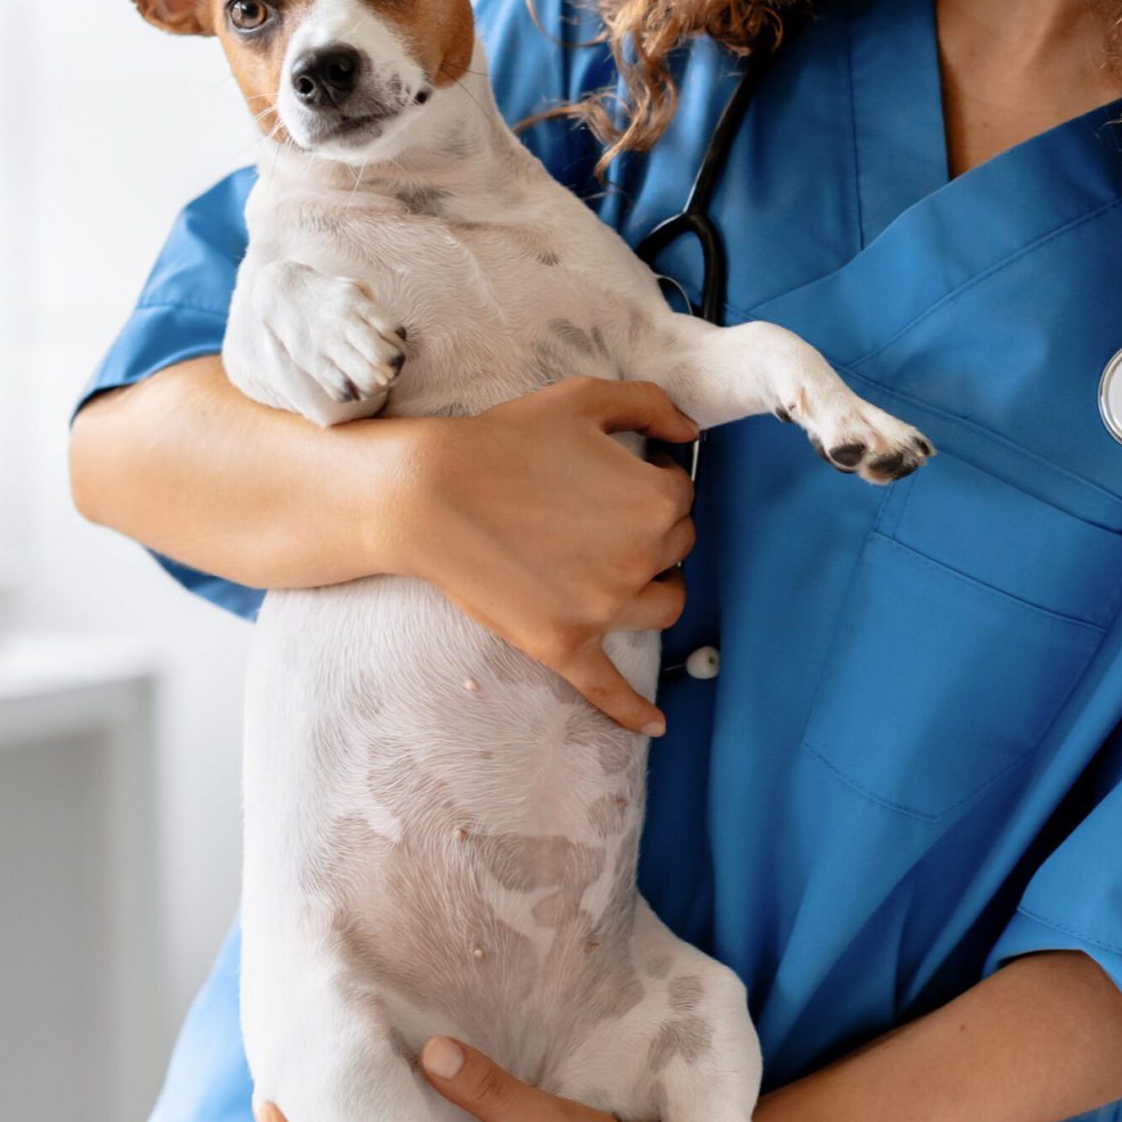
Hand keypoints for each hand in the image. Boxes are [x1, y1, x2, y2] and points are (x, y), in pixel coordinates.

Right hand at [379, 377, 700, 734]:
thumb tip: (691, 432)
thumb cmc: (504, 439)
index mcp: (653, 499)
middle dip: (652, 527)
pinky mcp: (565, 644)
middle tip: (604, 511)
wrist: (429, 493)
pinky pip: (610, 688)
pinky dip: (634, 710)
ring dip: (656, 587)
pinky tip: (656, 724)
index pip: (681, 493)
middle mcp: (640, 558)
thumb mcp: (584, 398)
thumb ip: (652, 404)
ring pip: (664, 605)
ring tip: (625, 569)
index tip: (624, 473)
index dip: (654, 477)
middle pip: (676, 547)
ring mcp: (604, 608)